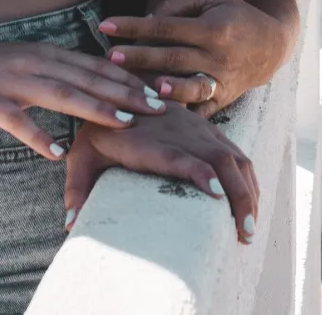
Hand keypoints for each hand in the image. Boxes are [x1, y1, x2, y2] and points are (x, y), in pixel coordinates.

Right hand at [0, 39, 165, 157]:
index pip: (95, 65)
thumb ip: (56, 71)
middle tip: (156, 107)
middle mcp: (35, 63)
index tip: (156, 90)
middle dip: (124, 92)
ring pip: (61, 94)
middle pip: (87, 78)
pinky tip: (56, 153)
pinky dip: (38, 136)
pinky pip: (17, 121)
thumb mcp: (26, 62)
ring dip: (94, 108)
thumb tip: (92, 84)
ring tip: (123, 123)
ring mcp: (12, 83)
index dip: (127, 78)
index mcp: (45, 54)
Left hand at [62, 105, 259, 242]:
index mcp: (148, 141)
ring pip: (233, 157)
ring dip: (246, 191)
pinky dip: (247, 179)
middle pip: (217, 159)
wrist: (117, 88)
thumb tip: (71, 223)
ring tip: (249, 229)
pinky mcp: (207, 131)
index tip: (216, 194)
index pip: (176, 155)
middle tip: (243, 233)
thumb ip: (76, 187)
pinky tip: (250, 204)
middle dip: (237, 194)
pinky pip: (236, 153)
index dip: (198, 170)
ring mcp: (197, 130)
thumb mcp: (81, 155)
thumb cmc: (98, 130)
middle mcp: (179, 132)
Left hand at [101, 0, 294, 112]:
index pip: (166, 26)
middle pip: (173, 57)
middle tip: (109, 57)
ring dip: (166, 90)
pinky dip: (182, 117)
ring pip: (190, 89)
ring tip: (143, 89)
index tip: (105, 25)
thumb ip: (179, 5)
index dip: (134, 26)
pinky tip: (158, 120)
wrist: (272, 46)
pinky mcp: (223, 101)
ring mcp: (222, 81)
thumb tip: (147, 22)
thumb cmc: (233, 16)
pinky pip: (201, 112)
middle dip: (140, 57)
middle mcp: (218, 56)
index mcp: (212, 28)